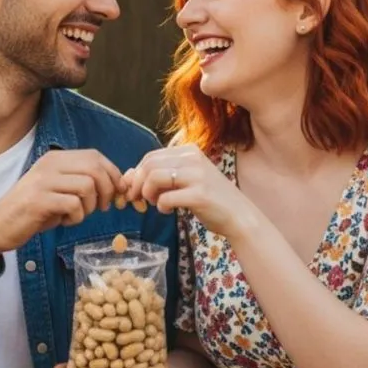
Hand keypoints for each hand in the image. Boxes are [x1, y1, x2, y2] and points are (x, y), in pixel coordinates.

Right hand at [0, 150, 123, 261]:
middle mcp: (49, 164)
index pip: (95, 156)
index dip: (112, 174)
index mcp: (55, 159)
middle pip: (95, 168)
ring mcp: (43, 181)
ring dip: (90, 206)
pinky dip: (76, 218)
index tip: (116, 193)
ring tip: (77, 215)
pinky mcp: (39, 200)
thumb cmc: (33, 211)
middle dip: (108, 190)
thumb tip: (118, 186)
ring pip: (87, 186)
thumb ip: (83, 183)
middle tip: (103, 208)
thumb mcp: (59, 190)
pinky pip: (74, 205)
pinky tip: (64, 221)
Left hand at [123, 144, 254, 236]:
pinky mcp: (199, 195)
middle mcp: (193, 159)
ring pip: (154, 177)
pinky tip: (167, 210)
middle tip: (136, 200)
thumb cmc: (209, 199)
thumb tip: (128, 176)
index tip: (133, 191)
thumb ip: (161, 176)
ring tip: (154, 204)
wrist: (239, 215)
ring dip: (147, 194)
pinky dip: (161, 206)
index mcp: (189, 151)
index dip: (136, 174)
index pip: (150, 157)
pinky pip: (166, 198)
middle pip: (149, 165)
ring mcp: (197, 176)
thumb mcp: (185, 181)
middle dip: (136, 184)